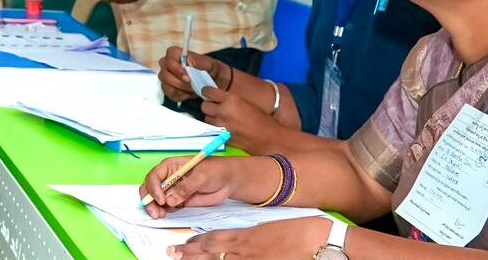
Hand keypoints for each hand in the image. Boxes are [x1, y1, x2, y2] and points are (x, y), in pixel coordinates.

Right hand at [140, 156, 235, 217]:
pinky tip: (166, 214)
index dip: (154, 188)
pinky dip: (163, 211)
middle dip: (149, 200)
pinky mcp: (178, 201)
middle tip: (155, 212)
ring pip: (156, 199)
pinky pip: (166, 207)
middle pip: (150, 188)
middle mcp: (168, 178)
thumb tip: (170, 199)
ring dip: (155, 208)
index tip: (161, 200)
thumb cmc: (215, 171)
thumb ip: (186, 188)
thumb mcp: (201, 177)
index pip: (154, 176)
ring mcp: (172, 190)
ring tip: (160, 215)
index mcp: (170, 166)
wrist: (228, 181)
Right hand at [158, 46, 225, 102]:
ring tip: (194, 88)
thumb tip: (189, 62)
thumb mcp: (209, 64)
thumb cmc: (208, 69)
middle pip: (165, 74)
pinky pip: (171, 94)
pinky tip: (189, 92)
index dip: (177, 69)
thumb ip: (198, 62)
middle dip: (179, 82)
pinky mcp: (167, 88)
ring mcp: (165, 77)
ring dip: (182, 89)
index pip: (169, 60)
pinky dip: (182, 95)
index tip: (188, 77)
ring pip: (167, 85)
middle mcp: (167, 64)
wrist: (211, 80)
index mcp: (175, 54)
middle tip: (192, 85)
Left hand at [168, 217, 331, 259]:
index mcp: (245, 236)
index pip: (215, 238)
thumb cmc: (295, 232)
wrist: (316, 239)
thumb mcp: (267, 230)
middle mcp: (244, 249)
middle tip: (171, 252)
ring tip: (179, 258)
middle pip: (211, 251)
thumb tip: (237, 243)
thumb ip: (249, 237)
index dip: (197, 242)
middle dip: (189, 253)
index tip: (183, 243)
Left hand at [200, 86, 284, 150]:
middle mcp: (223, 111)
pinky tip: (223, 127)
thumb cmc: (263, 120)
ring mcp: (221, 125)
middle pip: (204, 105)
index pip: (208, 92)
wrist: (271, 138)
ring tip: (221, 118)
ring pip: (206, 118)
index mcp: (231, 99)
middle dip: (209, 105)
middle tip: (216, 107)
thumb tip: (218, 97)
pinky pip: (211, 129)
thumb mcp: (246, 103)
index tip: (208, 93)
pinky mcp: (222, 137)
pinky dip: (215, 127)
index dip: (207, 92)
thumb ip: (230, 99)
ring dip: (211, 117)